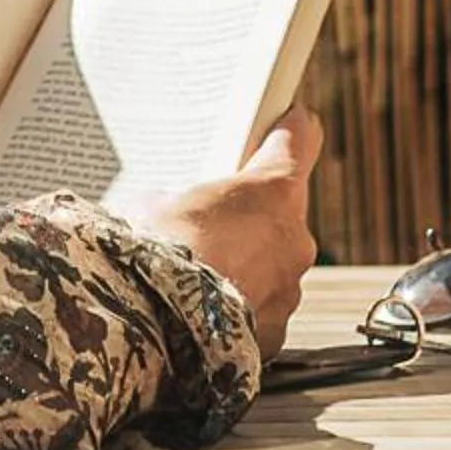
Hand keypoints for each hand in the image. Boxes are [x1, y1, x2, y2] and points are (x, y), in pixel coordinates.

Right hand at [136, 106, 322, 356]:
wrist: (157, 325)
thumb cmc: (155, 254)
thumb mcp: (150, 205)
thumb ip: (174, 199)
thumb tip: (168, 209)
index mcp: (271, 190)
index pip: (300, 139)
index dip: (291, 127)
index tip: (288, 118)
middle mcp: (294, 237)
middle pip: (282, 209)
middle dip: (251, 212)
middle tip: (211, 212)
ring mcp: (290, 286)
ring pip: (273, 262)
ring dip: (245, 261)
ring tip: (198, 266)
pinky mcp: (277, 331)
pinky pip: (262, 307)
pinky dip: (240, 304)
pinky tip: (202, 306)